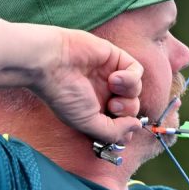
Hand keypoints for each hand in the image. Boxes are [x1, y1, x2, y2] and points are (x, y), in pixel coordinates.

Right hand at [31, 29, 143, 144]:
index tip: (121, 130)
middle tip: (113, 106)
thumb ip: (113, 131)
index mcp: (95, 111)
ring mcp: (110, 75)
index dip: (126, 127)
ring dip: (129, 92)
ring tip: (112, 88)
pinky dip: (131, 77)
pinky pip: (137, 70)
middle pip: (132, 107)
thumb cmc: (64, 95)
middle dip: (128, 110)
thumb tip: (136, 127)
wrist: (52, 64)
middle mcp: (104, 94)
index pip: (121, 123)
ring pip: (136, 90)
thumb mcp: (87, 123)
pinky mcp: (115, 58)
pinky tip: (115, 78)